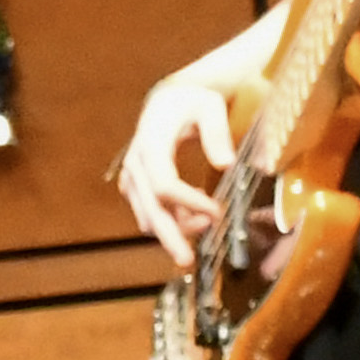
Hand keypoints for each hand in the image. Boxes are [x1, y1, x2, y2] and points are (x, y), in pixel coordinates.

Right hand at [118, 75, 237, 263]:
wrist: (167, 100)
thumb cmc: (190, 101)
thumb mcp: (209, 106)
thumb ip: (216, 133)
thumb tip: (225, 164)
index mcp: (151, 142)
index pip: (163, 184)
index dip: (188, 203)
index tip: (217, 212)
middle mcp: (136, 162)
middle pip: (149, 207)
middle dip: (169, 235)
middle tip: (186, 260)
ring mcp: (134, 175)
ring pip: (148, 214)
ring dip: (175, 228)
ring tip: (207, 223)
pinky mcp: (137, 185)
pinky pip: (149, 211)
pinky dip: (171, 219)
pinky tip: (195, 212)